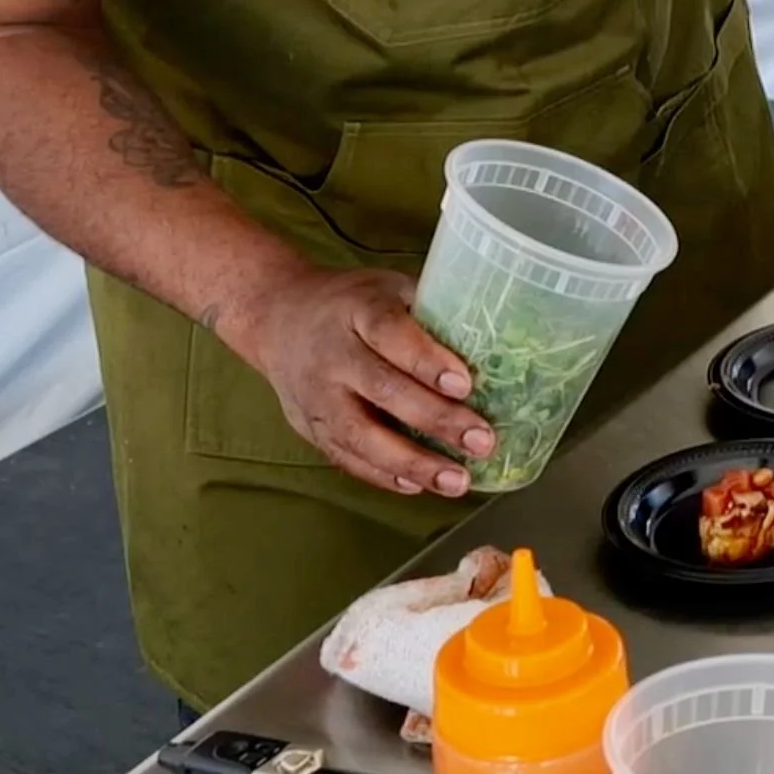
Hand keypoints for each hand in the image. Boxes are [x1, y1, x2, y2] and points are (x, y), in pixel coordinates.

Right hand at [226, 265, 492, 496]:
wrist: (278, 318)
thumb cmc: (352, 303)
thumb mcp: (389, 287)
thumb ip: (432, 311)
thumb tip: (495, 342)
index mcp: (357, 310)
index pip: (390, 333)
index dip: (426, 360)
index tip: (465, 383)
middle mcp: (332, 355)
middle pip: (382, 390)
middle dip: (435, 419)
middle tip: (481, 441)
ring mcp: (315, 396)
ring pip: (360, 435)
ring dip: (412, 463)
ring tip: (457, 480)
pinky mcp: (309, 428)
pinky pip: (345, 458)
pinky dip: (382, 476)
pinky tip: (418, 486)